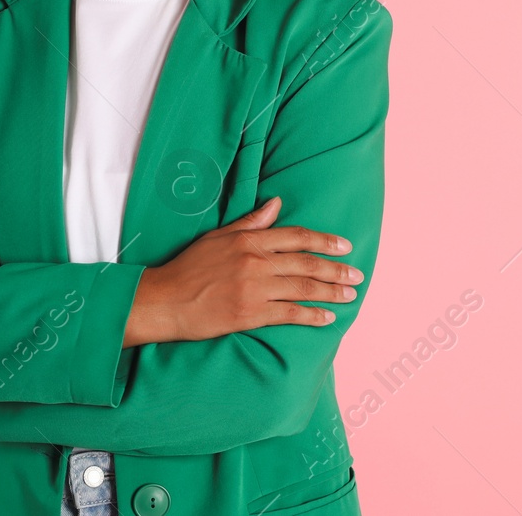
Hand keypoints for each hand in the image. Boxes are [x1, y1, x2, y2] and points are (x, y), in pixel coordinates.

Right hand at [124, 196, 362, 346]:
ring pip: (303, 289)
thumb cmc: (188, 267)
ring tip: (349, 295)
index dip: (325, 241)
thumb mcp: (218, 236)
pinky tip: (327, 318)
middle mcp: (256, 261)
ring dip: (331, 292)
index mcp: (249, 240)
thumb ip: (250, 221)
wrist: (164, 300)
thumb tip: (276, 203)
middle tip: (357, 275)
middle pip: (306, 264)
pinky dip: (311, 316)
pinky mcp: (250, 314)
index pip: (297, 237)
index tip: (345, 246)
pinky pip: (289, 314)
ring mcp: (254, 288)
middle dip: (336, 270)